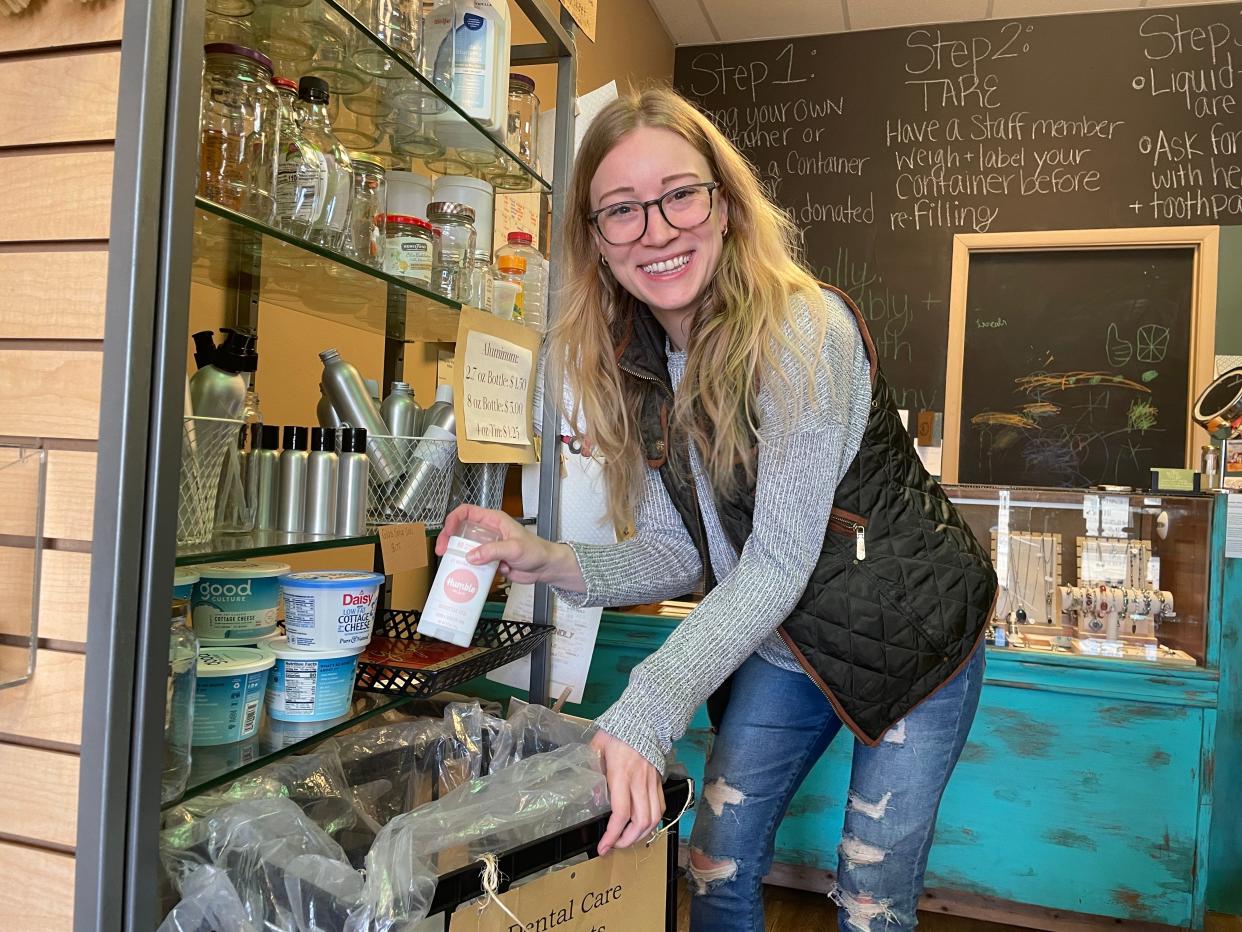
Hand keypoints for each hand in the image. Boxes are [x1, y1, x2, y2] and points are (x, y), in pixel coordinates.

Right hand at [436, 504, 577, 587]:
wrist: (545, 567)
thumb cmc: (536, 550)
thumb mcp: (514, 548)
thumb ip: (492, 551)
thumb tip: (471, 556)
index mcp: (493, 520)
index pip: (467, 512)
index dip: (454, 519)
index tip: (448, 532)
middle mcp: (488, 532)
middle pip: (461, 531)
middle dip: (449, 540)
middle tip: (443, 552)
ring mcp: (487, 547)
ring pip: (466, 549)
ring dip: (458, 557)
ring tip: (451, 566)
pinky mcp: (489, 561)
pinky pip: (474, 564)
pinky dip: (469, 570)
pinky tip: (467, 576)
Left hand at [591, 731, 664, 856]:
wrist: (644, 721)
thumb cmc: (618, 734)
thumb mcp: (597, 748)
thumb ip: (593, 770)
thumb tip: (594, 795)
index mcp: (621, 775)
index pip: (621, 813)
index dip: (612, 835)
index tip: (603, 847)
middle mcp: (639, 782)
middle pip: (640, 822)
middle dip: (627, 841)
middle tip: (615, 845)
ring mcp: (651, 783)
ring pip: (654, 818)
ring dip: (641, 835)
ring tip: (628, 839)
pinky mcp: (659, 782)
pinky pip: (660, 808)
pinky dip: (652, 822)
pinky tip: (642, 825)